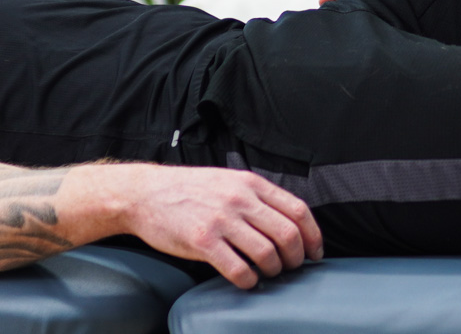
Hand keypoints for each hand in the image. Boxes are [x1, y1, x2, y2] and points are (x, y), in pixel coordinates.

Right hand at [127, 166, 322, 288]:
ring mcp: (222, 220)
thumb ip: (256, 197)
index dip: (313, 236)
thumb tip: (289, 221)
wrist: (146, 194)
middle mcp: (240, 200)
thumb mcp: (229, 181)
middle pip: (288, 234)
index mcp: (251, 183)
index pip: (298, 210)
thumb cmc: (189, 190)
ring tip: (268, 273)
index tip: (314, 252)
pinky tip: (246, 280)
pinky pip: (238, 269)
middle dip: (296, 257)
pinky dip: (249, 280)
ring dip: (274, 270)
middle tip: (292, 267)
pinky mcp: (203, 241)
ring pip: (267, 254)